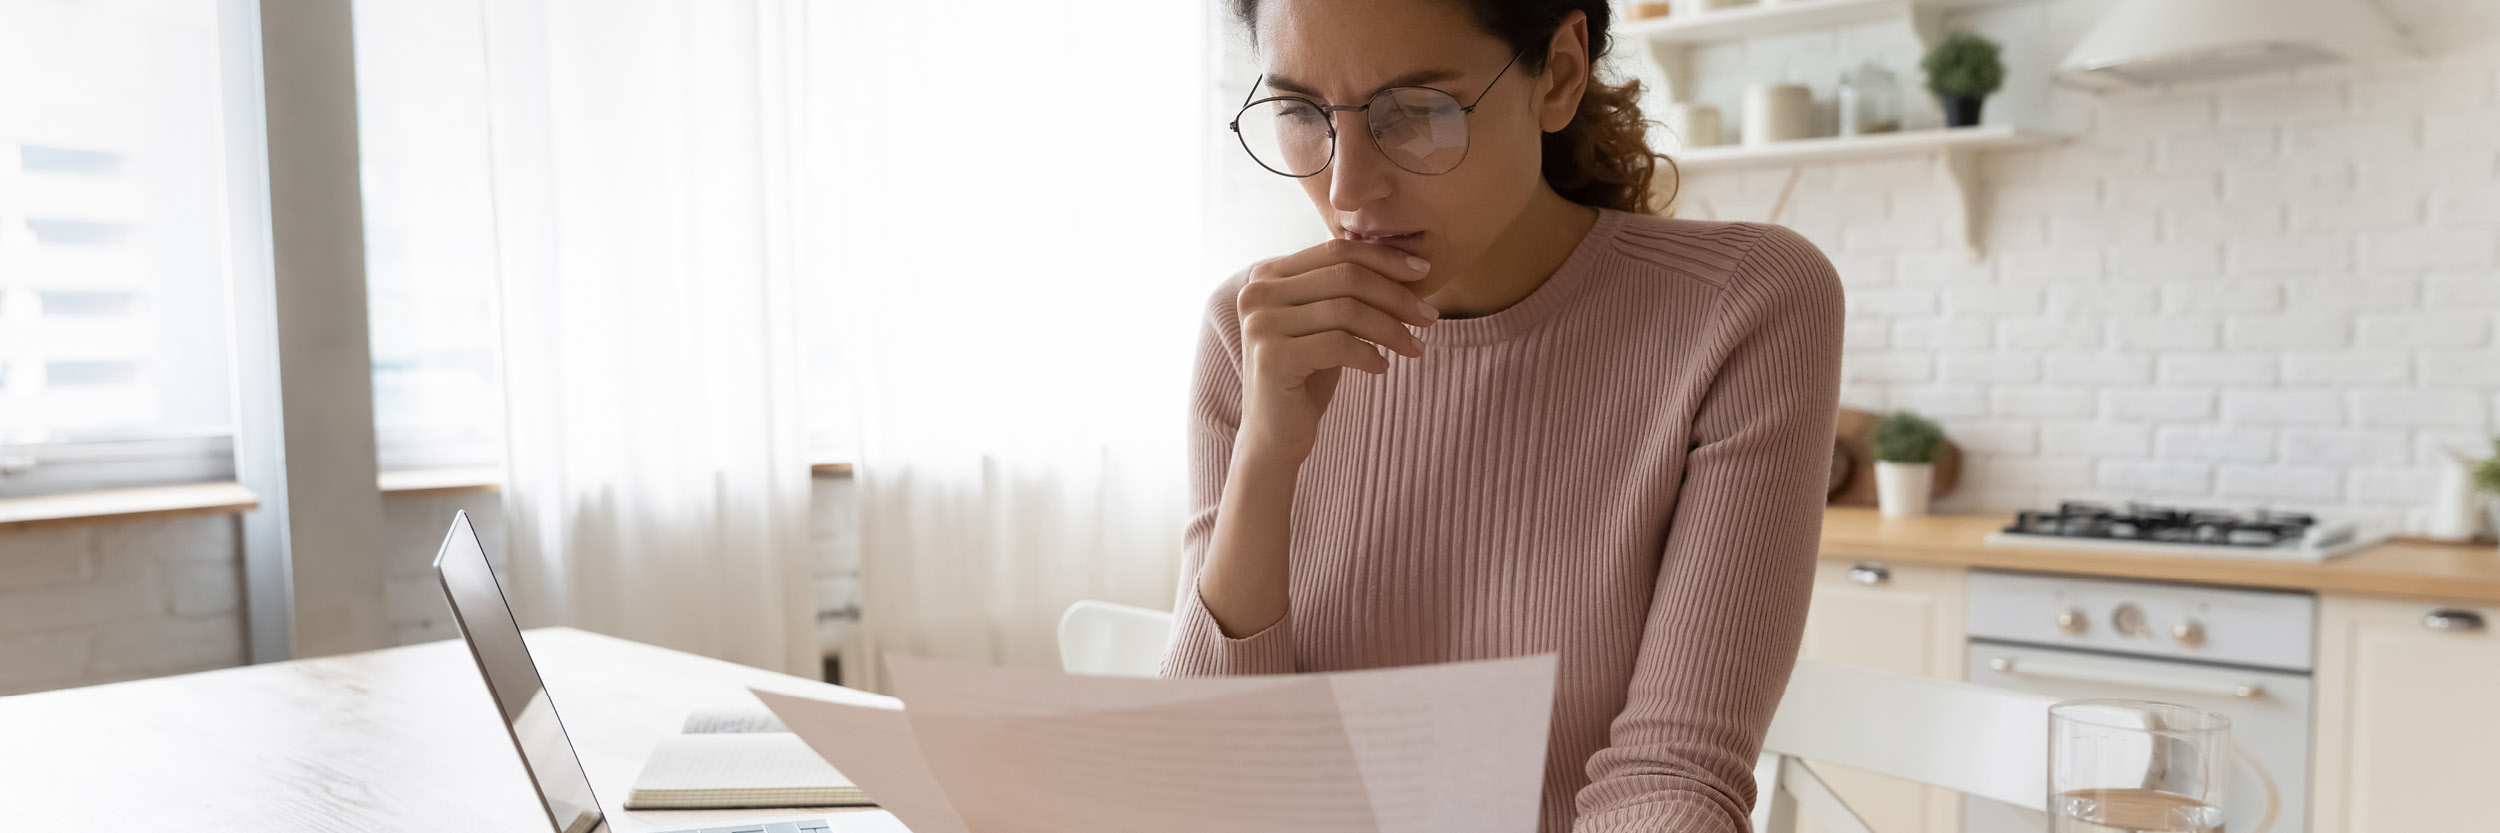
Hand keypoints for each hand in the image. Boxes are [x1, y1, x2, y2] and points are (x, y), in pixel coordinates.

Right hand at [1233, 238, 1437, 462]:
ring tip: (1414, 347)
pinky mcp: (1271, 358)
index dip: (1385, 258)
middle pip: (1346, 276)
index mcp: (1266, 274)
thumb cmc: (1307, 374)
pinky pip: (1339, 345)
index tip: (1425, 272)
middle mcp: (1256, 293)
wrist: (1274, 434)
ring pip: (1347, 310)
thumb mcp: (1326, 322)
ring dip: (1391, 328)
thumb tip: (1408, 261)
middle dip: (1396, 295)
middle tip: (1430, 316)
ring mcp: (1260, 324)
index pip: (1336, 250)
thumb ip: (1346, 288)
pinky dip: (1370, 355)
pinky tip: (1382, 368)